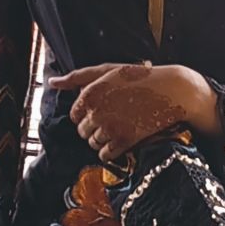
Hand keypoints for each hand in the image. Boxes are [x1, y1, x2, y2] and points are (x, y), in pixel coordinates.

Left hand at [49, 62, 192, 159]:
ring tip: (120, 128)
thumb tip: (52, 82)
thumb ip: (78, 77)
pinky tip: (122, 141)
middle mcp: (97, 111)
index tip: (103, 109)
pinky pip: (106, 155)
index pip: (75, 115)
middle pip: (83, 132)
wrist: (172, 91)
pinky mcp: (125, 141)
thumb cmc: (139, 78)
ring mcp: (111, 127)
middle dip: (95, 128)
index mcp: (91, 93)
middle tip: (114, 119)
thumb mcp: (108, 71)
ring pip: (93, 144)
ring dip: (104, 140)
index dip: (88, 114)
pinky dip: (111, 151)